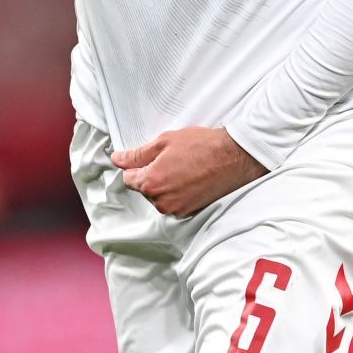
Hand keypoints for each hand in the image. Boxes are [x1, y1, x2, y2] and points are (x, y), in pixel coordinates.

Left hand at [112, 127, 267, 217]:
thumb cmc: (202, 145)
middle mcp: (161, 201)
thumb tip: (118, 159)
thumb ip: (137, 154)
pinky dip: (178, 191)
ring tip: (183, 166)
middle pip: (144, 188)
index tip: (146, 157)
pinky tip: (190, 177)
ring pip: (159, 196)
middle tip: (170, 157)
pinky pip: (174, 202)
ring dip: (165, 184)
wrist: (234, 157)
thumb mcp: (164, 141)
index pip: (128, 178)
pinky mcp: (190, 212)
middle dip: (151, 174)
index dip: (135, 165)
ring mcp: (176, 209)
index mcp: (151, 183)